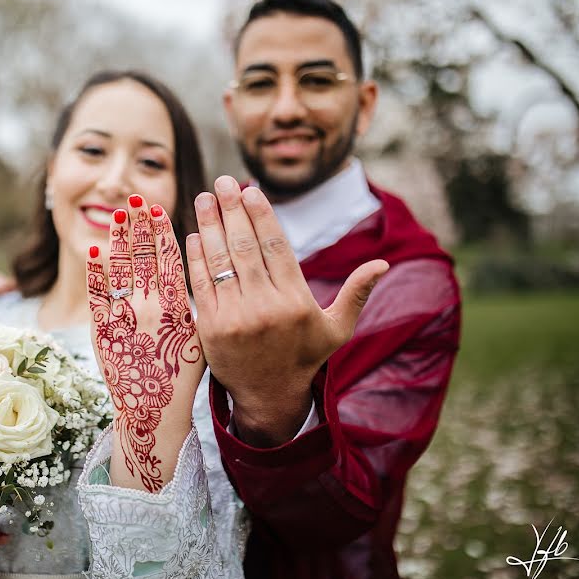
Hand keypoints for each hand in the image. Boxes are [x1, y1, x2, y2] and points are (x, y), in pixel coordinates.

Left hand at [87, 194, 204, 491]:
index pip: (169, 259)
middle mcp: (151, 308)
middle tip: (136, 199)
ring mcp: (125, 317)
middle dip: (140, 225)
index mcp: (177, 307)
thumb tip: (193, 273)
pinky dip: (96, 273)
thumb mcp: (197, 337)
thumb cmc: (180, 375)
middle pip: (144, 257)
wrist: (151, 410)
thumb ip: (190, 306)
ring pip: (121, 270)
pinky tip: (95, 251)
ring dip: (119, 239)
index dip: (162, 232)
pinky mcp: (103, 330)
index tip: (158, 209)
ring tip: (117, 214)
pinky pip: (98, 295)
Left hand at [186, 176, 387, 446]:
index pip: (276, 246)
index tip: (251, 190)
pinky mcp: (210, 327)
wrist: (268, 396)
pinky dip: (197, 256)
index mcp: (296, 301)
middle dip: (232, 209)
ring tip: (204, 198)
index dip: (261, 215)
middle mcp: (266, 307)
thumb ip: (356, 294)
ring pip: (221, 260)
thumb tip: (383, 263)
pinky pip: (202, 283)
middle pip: (245, 246)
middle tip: (222, 182)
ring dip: (210, 224)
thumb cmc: (304, 357)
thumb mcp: (337, 329)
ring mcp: (236, 317)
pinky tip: (195, 233)